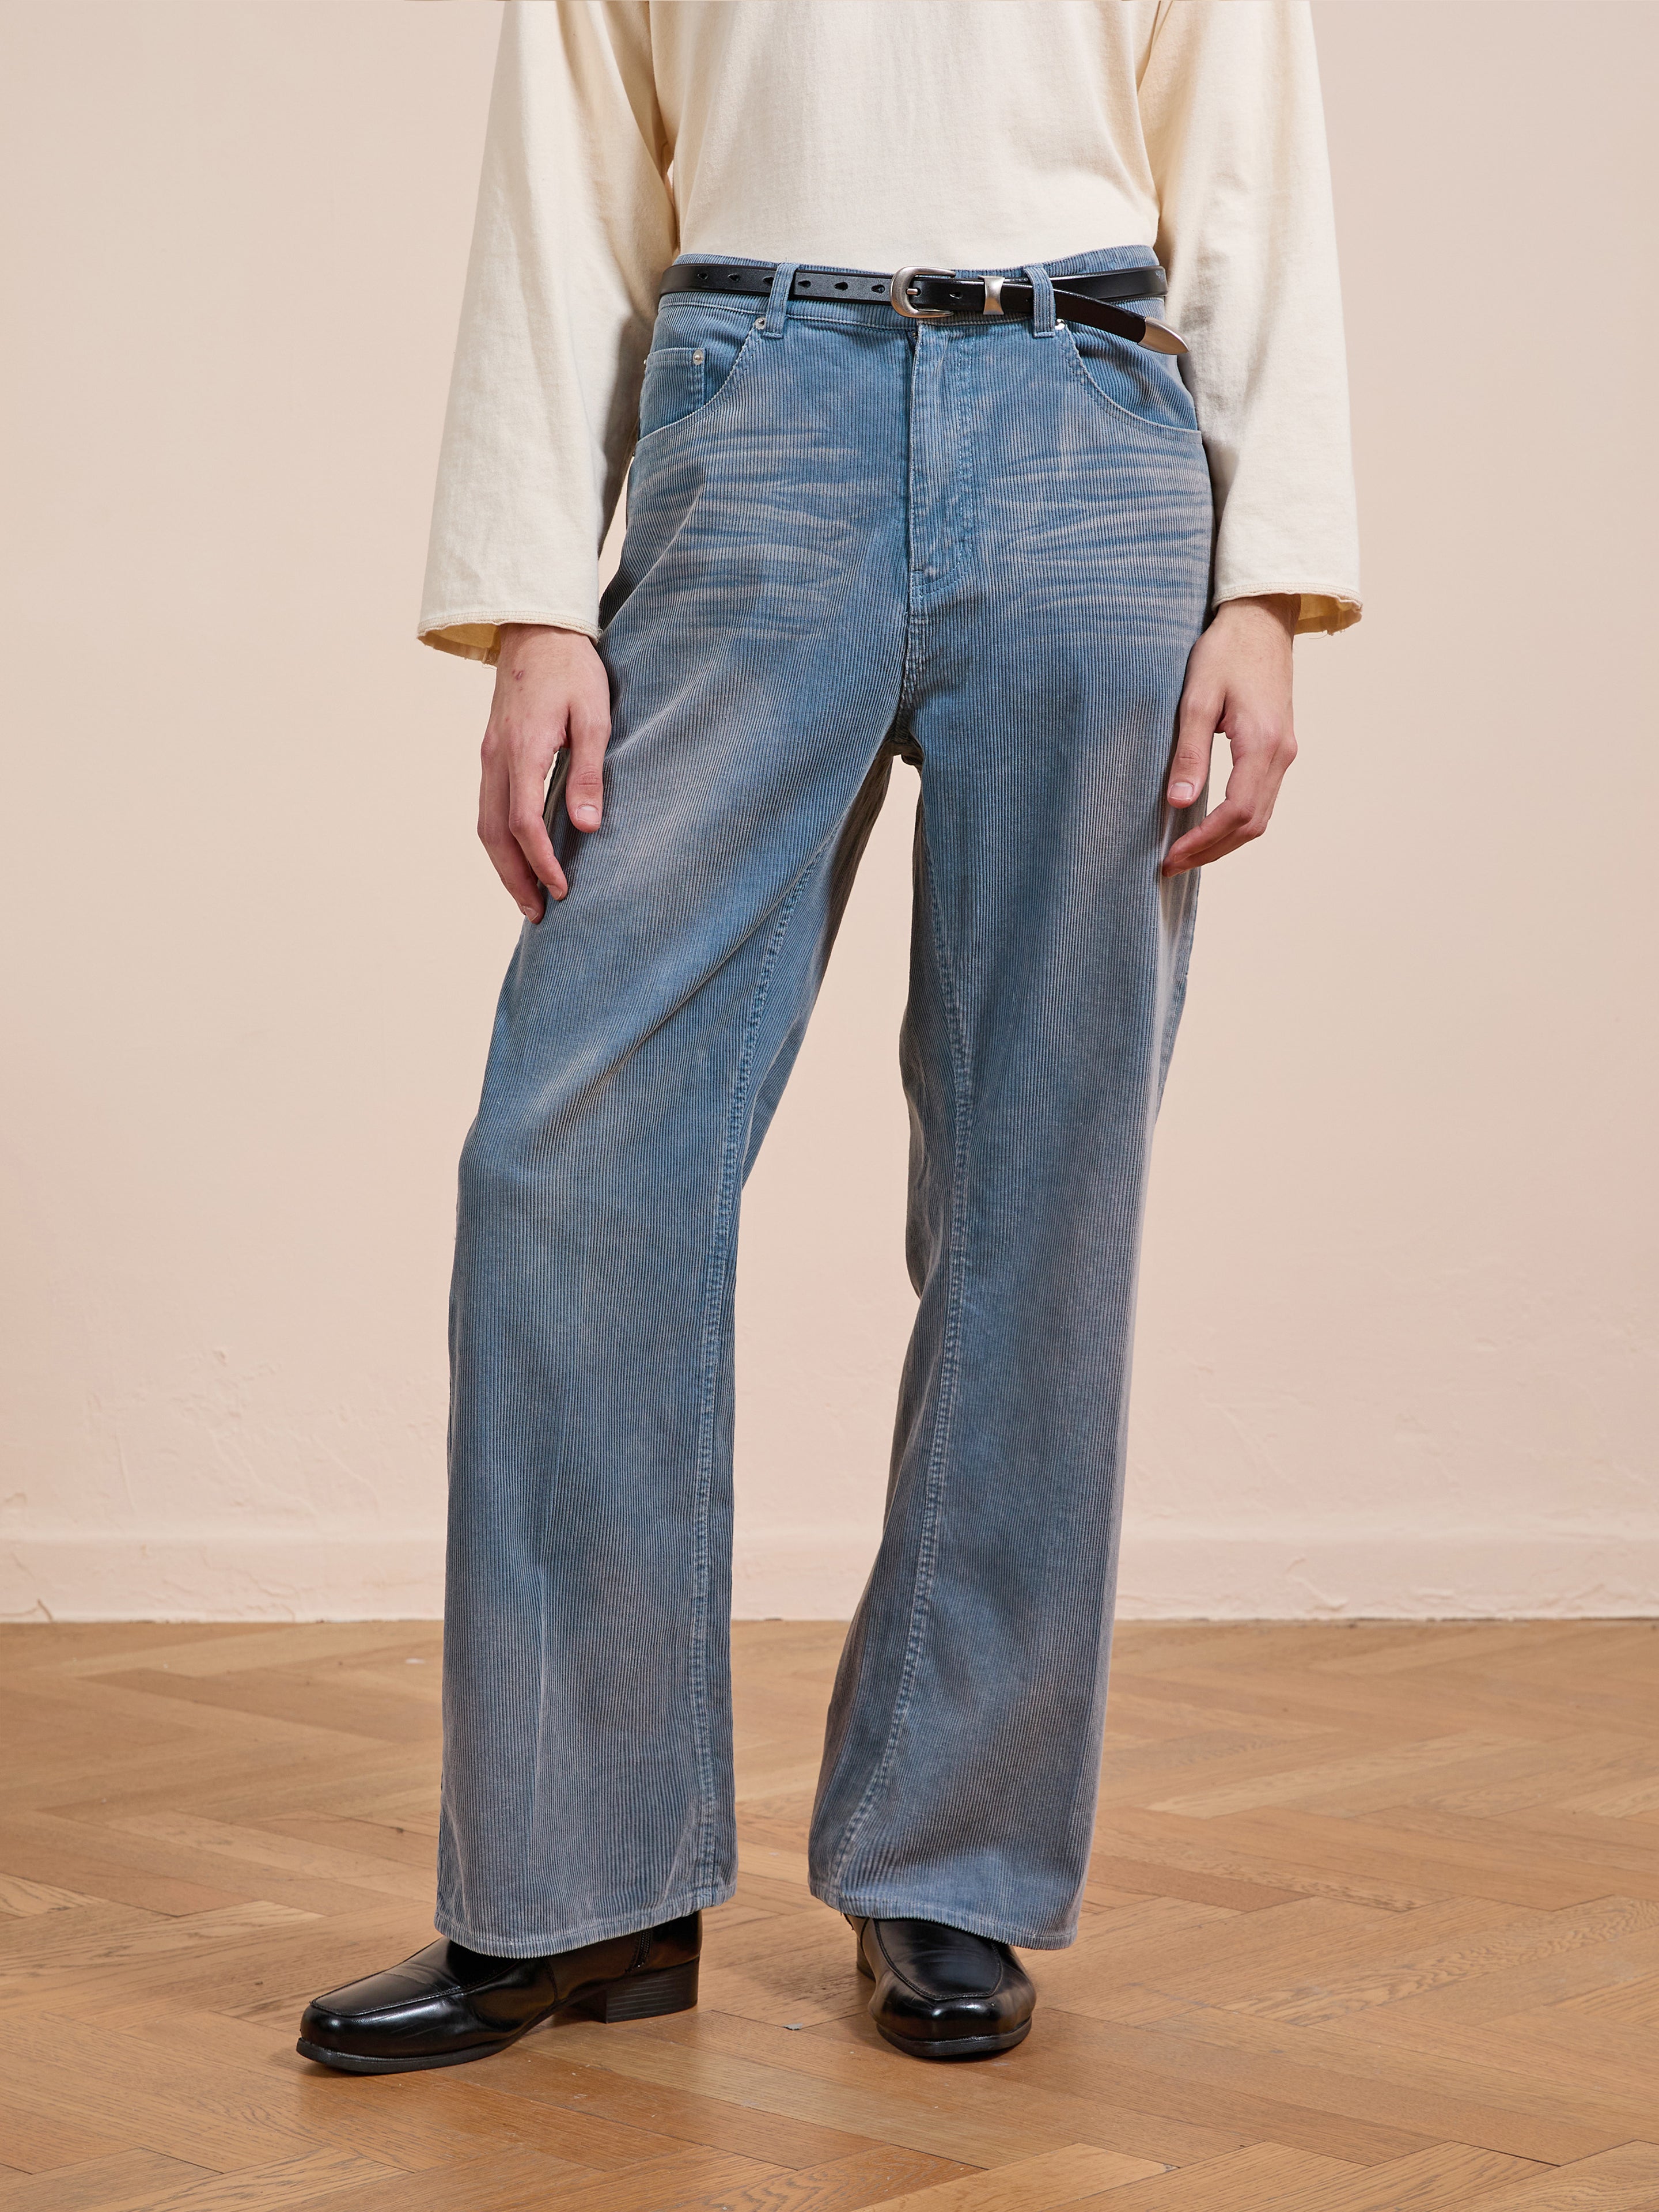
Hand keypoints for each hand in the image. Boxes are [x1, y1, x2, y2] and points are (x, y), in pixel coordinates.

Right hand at [478, 624, 610, 918]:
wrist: (535, 626)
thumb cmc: (573, 667)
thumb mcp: (595, 715)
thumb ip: (589, 772)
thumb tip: (587, 827)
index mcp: (523, 750)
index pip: (525, 824)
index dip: (542, 863)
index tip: (564, 891)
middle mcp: (496, 758)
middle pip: (495, 834)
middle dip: (514, 878)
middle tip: (538, 914)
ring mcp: (488, 755)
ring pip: (485, 824)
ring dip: (504, 865)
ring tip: (527, 896)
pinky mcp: (491, 752)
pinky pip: (488, 806)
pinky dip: (501, 839)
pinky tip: (519, 855)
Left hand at [1162, 595, 1298, 876]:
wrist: (1262, 619)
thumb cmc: (1226, 651)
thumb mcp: (1197, 697)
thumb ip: (1190, 751)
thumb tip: (1180, 802)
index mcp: (1261, 743)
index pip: (1236, 812)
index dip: (1203, 841)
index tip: (1170, 856)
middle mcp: (1281, 754)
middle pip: (1251, 824)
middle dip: (1211, 850)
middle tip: (1171, 866)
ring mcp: (1284, 753)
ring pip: (1259, 817)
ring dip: (1223, 842)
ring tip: (1185, 855)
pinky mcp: (1278, 749)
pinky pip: (1260, 799)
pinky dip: (1235, 823)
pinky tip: (1207, 828)